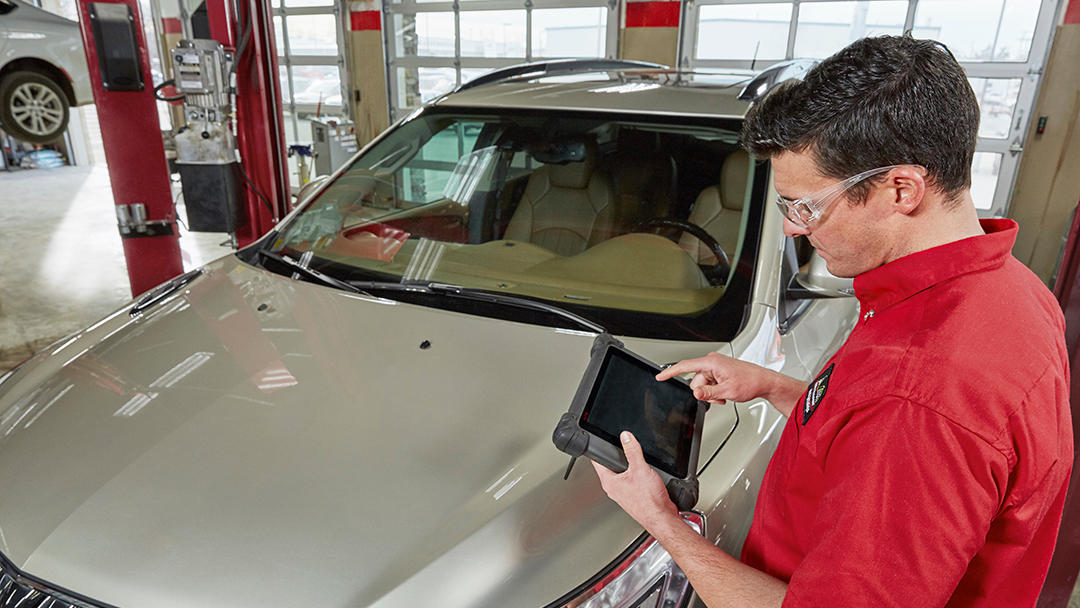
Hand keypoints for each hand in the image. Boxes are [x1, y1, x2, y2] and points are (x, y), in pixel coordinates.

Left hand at [592, 431, 679, 532]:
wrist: (662, 517)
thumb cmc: (649, 501)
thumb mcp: (640, 469)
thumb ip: (632, 451)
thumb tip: (625, 437)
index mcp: (609, 481)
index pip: (597, 460)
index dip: (597, 448)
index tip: (598, 439)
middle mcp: (614, 488)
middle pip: (611, 465)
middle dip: (617, 455)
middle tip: (623, 445)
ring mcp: (624, 492)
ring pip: (623, 473)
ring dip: (630, 465)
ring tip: (637, 460)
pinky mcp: (634, 495)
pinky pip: (633, 479)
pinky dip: (638, 474)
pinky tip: (646, 473)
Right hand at [656, 352, 773, 404]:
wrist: (762, 381)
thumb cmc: (750, 382)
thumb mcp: (727, 391)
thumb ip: (708, 393)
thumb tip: (695, 393)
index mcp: (712, 363)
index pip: (685, 366)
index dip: (670, 372)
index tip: (660, 376)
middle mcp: (712, 362)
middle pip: (695, 381)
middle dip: (704, 392)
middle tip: (719, 396)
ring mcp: (715, 367)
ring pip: (702, 385)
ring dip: (711, 393)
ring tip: (725, 394)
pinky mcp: (719, 371)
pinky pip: (709, 384)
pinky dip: (715, 391)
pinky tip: (725, 392)